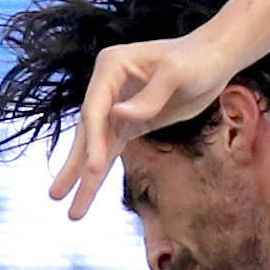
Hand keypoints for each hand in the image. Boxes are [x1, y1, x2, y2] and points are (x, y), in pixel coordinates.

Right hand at [53, 31, 235, 216]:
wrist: (214, 58)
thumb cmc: (197, 59)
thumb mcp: (177, 74)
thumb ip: (150, 96)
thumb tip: (118, 116)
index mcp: (111, 66)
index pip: (95, 110)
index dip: (92, 141)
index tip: (94, 169)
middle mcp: (106, 87)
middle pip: (87, 131)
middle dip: (74, 166)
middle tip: (56, 196)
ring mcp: (116, 106)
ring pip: (95, 145)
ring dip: (83, 177)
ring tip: (71, 211)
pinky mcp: (130, 122)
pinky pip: (111, 149)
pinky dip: (101, 170)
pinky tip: (88, 192)